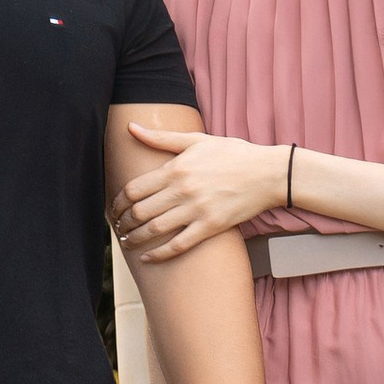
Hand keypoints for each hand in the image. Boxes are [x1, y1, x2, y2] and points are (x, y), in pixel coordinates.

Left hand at [115, 123, 286, 264]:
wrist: (268, 173)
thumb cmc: (233, 154)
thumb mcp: (196, 140)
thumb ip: (161, 138)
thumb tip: (131, 127)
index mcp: (176, 169)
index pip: (135, 189)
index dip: (119, 202)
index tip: (115, 208)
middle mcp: (183, 190)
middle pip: (140, 211)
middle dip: (123, 222)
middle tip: (118, 227)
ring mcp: (197, 210)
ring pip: (155, 230)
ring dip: (135, 239)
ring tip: (127, 241)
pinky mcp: (211, 227)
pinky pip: (178, 245)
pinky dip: (159, 254)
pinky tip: (148, 257)